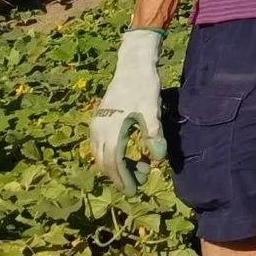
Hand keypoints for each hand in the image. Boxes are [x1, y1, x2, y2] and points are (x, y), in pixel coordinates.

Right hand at [88, 26, 165, 194]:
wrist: (132, 65)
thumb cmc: (144, 86)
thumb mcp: (152, 110)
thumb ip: (153, 134)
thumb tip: (159, 159)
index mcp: (110, 129)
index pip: (114, 162)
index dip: (124, 178)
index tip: (134, 191)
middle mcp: (98, 129)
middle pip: (105, 162)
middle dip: (120, 175)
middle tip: (139, 181)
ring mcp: (96, 125)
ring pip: (101, 155)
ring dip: (116, 166)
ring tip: (137, 168)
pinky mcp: (98, 120)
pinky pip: (100, 146)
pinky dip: (111, 155)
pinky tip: (126, 155)